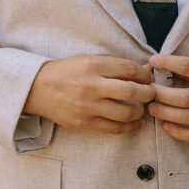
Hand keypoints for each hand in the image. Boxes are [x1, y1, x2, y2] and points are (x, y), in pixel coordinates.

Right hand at [23, 55, 154, 134]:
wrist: (36, 88)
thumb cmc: (65, 71)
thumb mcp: (86, 60)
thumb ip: (112, 65)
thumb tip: (142, 71)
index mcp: (92, 65)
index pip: (128, 68)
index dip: (144, 74)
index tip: (149, 77)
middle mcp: (91, 85)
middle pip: (131, 91)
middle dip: (148, 93)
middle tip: (152, 93)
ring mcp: (87, 106)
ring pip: (125, 112)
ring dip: (140, 111)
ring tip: (143, 108)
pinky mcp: (83, 122)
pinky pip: (114, 128)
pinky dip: (130, 127)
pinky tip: (137, 123)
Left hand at [147, 49, 188, 142]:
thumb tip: (175, 68)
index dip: (168, 63)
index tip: (154, 60)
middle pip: (184, 98)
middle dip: (161, 94)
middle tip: (148, 89)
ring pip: (187, 118)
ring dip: (165, 114)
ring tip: (152, 107)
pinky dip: (179, 134)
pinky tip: (166, 126)